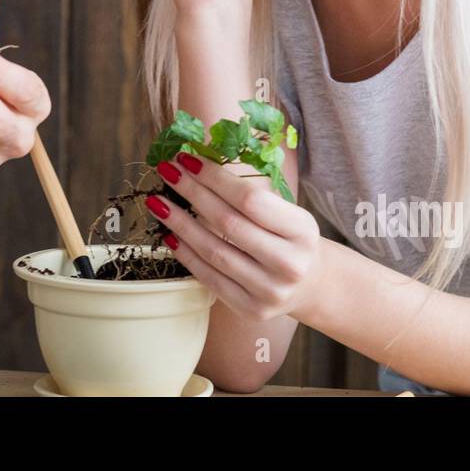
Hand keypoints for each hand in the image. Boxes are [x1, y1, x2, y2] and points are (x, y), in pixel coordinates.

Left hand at [148, 151, 322, 321]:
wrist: (311, 284)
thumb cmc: (290, 238)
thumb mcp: (287, 212)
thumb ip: (251, 194)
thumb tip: (196, 165)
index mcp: (303, 230)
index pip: (250, 199)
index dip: (215, 178)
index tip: (187, 159)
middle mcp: (290, 263)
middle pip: (228, 223)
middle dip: (192, 193)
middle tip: (166, 171)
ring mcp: (270, 291)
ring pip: (214, 252)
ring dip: (180, 224)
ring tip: (158, 203)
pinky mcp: (252, 311)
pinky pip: (210, 278)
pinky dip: (186, 254)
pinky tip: (169, 235)